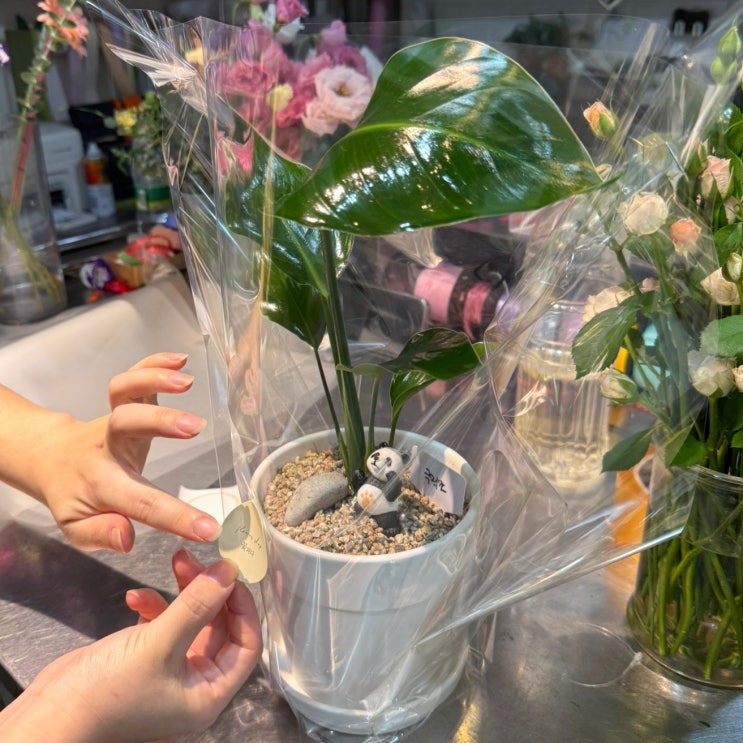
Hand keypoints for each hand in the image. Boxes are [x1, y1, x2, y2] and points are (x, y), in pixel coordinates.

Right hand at [0, 551, 261, 742]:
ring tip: (176, 559)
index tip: (232, 573)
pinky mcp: (145, 659)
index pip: (247, 646)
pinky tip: (135, 595)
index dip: (244, 608)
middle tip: (200, 558)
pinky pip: (163, 625)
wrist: (50, 714)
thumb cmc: (108, 691)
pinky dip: (154, 606)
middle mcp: (194, 684)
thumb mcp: (158, 643)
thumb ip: (197, 605)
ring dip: (184, 591)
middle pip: (219, 628)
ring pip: (192, 620)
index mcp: (208, 693)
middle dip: (211, 590)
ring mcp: (169, 671)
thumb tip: (230, 572)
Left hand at [34, 352, 220, 551]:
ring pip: (124, 390)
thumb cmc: (75, 495)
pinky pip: (134, 375)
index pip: (142, 503)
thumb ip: (100, 534)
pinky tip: (179, 360)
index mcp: (102, 483)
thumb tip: (127, 537)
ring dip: (154, 380)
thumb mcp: (77, 528)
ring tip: (188, 381)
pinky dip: (155, 362)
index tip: (210, 529)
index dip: (177, 517)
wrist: (53, 458)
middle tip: (195, 429)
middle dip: (160, 422)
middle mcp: (107, 444)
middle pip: (126, 423)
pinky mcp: (123, 400)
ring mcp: (114, 417)